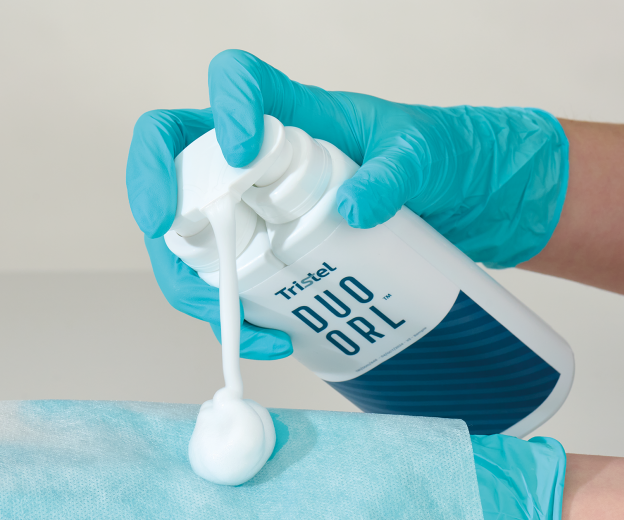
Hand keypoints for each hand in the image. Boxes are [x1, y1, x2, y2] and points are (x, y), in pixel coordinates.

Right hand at [126, 50, 568, 358]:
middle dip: (156, 194)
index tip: (241, 151)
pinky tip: (271, 337)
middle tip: (170, 233)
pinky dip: (235, 318)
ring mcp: (255, 210)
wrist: (467, 206)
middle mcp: (258, 159)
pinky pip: (226, 285)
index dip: (223, 107)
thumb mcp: (427, 154)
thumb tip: (353, 209)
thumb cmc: (443, 160)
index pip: (234, 80)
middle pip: (174, 160)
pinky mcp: (267, 257)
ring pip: (186, 236)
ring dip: (192, 280)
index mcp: (293, 112)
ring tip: (236, 319)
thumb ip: (396, 171)